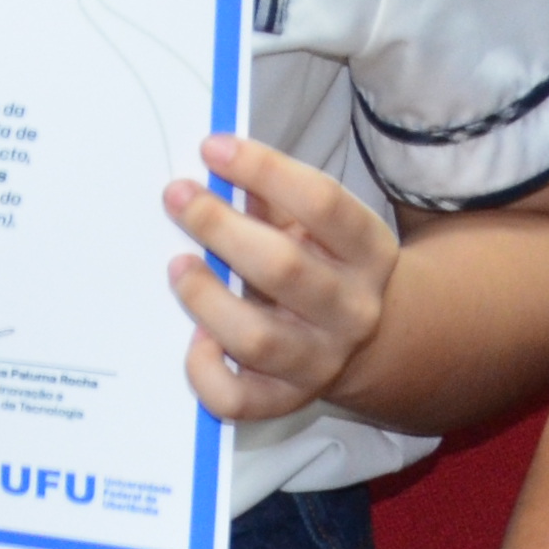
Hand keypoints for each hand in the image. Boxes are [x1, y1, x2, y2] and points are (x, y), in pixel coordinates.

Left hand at [163, 134, 401, 422]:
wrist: (371, 337)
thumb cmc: (325, 261)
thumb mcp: (319, 224)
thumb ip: (274, 195)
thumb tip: (213, 161)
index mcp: (368, 251)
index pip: (322, 203)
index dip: (263, 169)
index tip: (212, 148)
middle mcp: (352, 309)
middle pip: (283, 268)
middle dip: (220, 227)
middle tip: (178, 197)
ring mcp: (321, 361)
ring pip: (256, 338)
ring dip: (206, 298)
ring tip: (178, 265)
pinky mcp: (287, 399)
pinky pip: (238, 399)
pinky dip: (206, 372)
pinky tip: (195, 339)